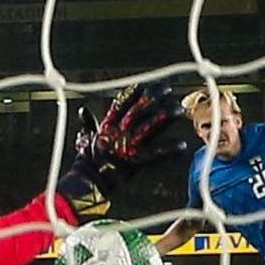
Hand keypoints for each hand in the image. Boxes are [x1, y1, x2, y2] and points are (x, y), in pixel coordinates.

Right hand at [56, 81, 187, 219]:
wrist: (88, 181)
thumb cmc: (88, 161)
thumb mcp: (87, 138)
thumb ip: (87, 124)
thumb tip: (83, 111)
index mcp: (108, 124)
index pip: (123, 101)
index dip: (136, 91)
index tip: (149, 83)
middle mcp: (119, 131)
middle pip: (139, 109)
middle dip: (155, 98)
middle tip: (169, 91)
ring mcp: (128, 145)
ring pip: (150, 126)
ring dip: (165, 117)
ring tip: (178, 110)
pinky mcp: (136, 161)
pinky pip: (156, 153)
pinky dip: (169, 150)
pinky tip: (182, 146)